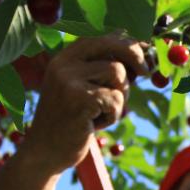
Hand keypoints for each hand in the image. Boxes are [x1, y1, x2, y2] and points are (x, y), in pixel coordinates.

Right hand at [21, 35, 147, 174]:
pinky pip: (116, 100)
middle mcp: (64, 64)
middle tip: (145, 72)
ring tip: (101, 112)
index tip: (144, 51)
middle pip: (113, 46)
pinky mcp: (78, 100)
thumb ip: (100, 67)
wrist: (44, 152)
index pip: (102, 36)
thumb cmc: (69, 121)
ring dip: (120, 96)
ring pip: (118, 74)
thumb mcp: (81, 88)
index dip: (127, 42)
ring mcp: (69, 80)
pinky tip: (93, 125)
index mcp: (64, 58)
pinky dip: (113, 115)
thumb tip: (135, 42)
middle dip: (135, 57)